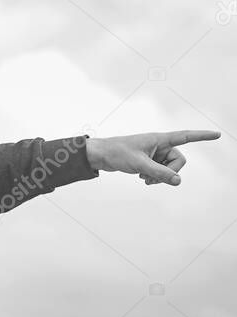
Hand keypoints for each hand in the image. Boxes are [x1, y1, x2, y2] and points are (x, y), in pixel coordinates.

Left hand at [85, 130, 219, 185]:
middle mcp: (159, 144)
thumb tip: (179, 181)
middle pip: (178, 160)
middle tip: (153, 176)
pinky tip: (143, 179)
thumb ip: (160, 173)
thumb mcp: (140, 164)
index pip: (185, 136)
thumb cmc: (117, 153)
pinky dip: (155, 177)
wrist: (100, 156)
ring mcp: (154, 153)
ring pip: (170, 168)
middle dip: (170, 171)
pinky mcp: (148, 160)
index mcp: (159, 139)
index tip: (217, 135)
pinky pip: (161, 171)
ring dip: (161, 176)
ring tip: (146, 179)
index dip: (202, 137)